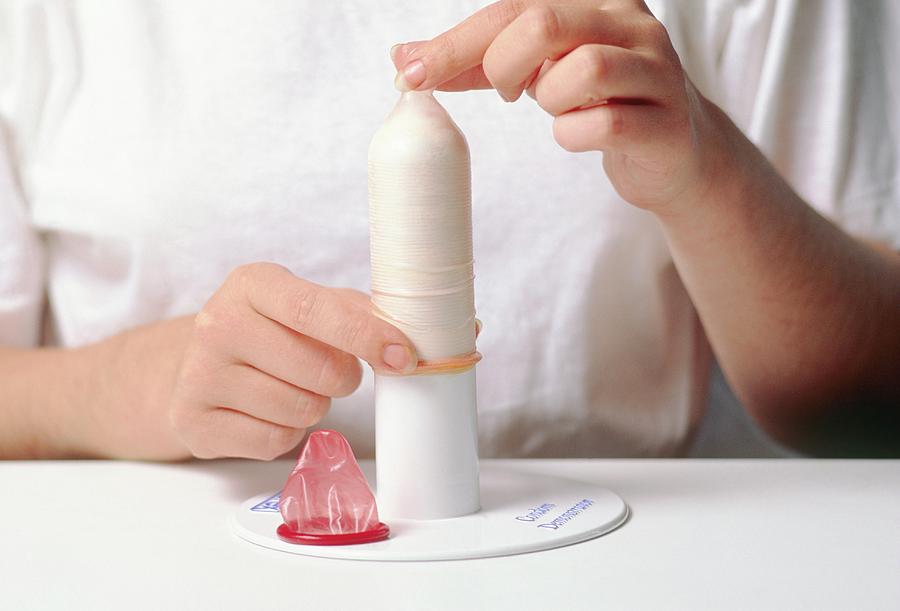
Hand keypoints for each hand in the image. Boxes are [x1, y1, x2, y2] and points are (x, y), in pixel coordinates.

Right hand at [168, 263, 417, 458]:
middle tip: (332, 373)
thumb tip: (424, 338)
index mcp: (252, 284)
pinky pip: (274, 441)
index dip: (366, 337)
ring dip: (315, 407)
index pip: (314, 310)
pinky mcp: (194, 422)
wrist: (193, 365)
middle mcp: (218, 323)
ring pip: (300, 410)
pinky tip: (270, 412)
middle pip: (318, 370)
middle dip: (343, 379)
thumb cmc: (270, 332)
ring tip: (294, 388)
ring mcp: (199, 375)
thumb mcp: (307, 305)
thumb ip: (359, 313)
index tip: (404, 357)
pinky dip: (287, 433)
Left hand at [391, 0, 725, 211]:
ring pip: (582, 70)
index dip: (456, 43)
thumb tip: (404, 58)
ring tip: (562, 110)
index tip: (412, 74)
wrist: (675, 154)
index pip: (513, 6)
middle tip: (509, 93)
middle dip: (504, 67)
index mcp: (597, 0)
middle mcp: (632, 22)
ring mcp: (656, 70)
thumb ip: (478, 62)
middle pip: (543, 24)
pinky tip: (582, 135)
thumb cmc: (599, 104)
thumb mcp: (538, 72)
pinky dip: (574, 136)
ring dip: (551, 101)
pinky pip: (602, 125)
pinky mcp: (666, 122)